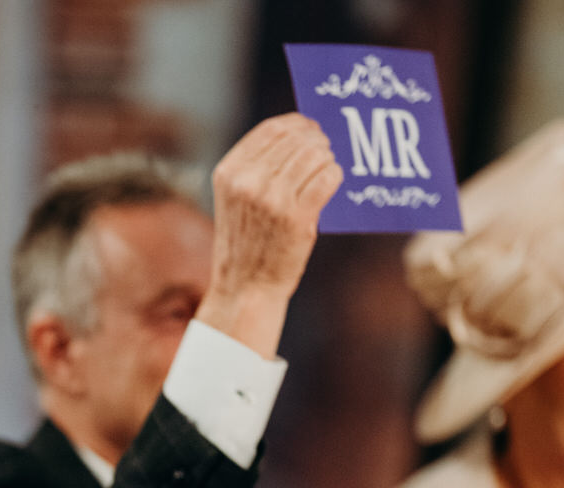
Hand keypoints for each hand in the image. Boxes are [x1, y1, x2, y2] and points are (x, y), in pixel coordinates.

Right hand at [194, 113, 342, 358]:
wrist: (245, 287)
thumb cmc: (247, 241)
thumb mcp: (235, 199)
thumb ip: (257, 167)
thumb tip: (303, 134)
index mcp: (228, 173)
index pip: (271, 129)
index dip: (298, 123)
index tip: (311, 128)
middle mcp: (247, 183)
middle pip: (296, 138)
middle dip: (317, 139)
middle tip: (326, 149)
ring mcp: (272, 200)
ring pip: (315, 155)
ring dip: (328, 158)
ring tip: (327, 168)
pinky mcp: (297, 217)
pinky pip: (328, 177)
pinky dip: (335, 175)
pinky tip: (331, 183)